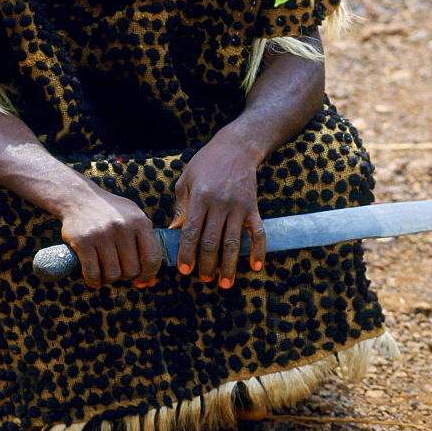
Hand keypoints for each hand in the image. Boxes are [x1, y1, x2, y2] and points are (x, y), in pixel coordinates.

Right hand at [59, 176, 161, 289]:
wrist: (79, 198)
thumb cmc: (111, 213)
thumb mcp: (133, 218)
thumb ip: (145, 244)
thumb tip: (150, 281)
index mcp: (139, 221)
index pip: (152, 257)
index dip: (148, 274)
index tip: (141, 280)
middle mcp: (122, 227)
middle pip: (131, 270)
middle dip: (125, 276)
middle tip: (119, 270)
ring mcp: (102, 234)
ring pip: (112, 275)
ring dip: (109, 279)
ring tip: (105, 272)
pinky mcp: (83, 241)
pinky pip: (92, 273)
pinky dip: (94, 281)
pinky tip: (94, 279)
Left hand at [169, 130, 266, 288]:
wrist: (237, 147)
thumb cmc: (206, 164)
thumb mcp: (187, 181)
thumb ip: (181, 208)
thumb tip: (173, 232)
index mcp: (200, 197)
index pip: (192, 231)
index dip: (187, 253)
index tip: (184, 270)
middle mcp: (220, 203)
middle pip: (212, 241)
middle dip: (207, 264)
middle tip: (203, 278)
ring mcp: (239, 207)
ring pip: (233, 242)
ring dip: (229, 266)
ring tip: (224, 283)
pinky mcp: (253, 208)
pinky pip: (258, 233)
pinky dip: (258, 251)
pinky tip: (255, 267)